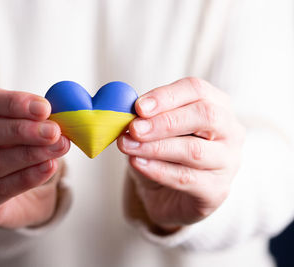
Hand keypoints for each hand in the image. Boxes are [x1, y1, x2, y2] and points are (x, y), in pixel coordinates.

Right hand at [0, 88, 69, 228]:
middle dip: (22, 130)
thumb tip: (62, 112)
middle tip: (54, 131)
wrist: (13, 195)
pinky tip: (49, 167)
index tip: (44, 108)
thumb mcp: (22, 129)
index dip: (14, 103)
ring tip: (59, 148)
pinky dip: (28, 177)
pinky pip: (1, 188)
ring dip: (30, 154)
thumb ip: (36, 119)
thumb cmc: (14, 150)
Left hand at [118, 77, 244, 231]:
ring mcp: (227, 162)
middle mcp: (229, 131)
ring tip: (128, 146)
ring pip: (194, 150)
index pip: (196, 90)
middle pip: (205, 116)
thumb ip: (143, 118)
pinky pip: (186, 178)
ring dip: (156, 147)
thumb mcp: (152, 131)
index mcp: (216, 105)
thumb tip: (124, 109)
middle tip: (135, 128)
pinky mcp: (217, 191)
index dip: (166, 96)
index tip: (138, 106)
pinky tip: (138, 164)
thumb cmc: (162, 155)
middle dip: (165, 121)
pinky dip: (158, 170)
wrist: (166, 195)